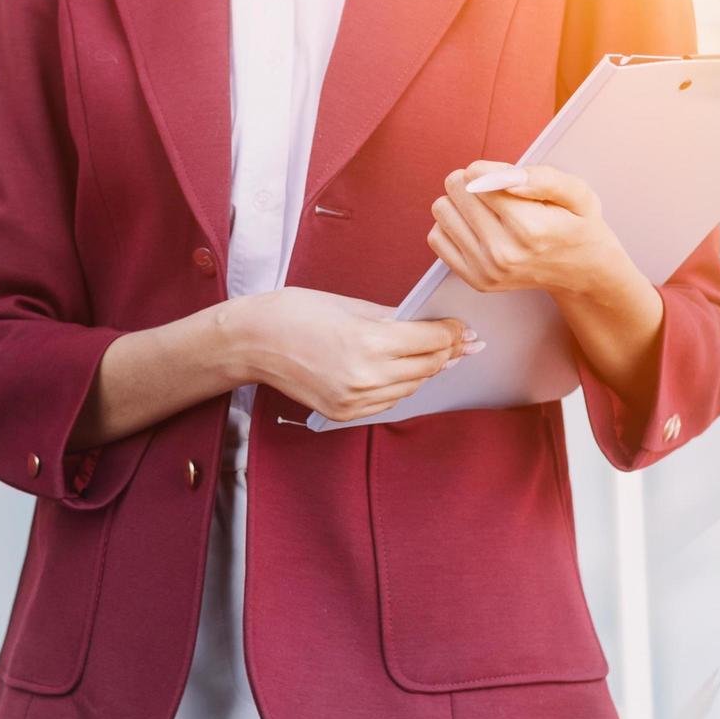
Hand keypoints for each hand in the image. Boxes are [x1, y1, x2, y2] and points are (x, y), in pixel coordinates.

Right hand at [217, 288, 480, 423]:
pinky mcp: (345, 413)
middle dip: (448, 352)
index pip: (430, 340)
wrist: (252, 341)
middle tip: (467, 343)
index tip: (465, 328)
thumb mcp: (352, 305)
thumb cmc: (297, 312)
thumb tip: (430, 324)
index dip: (453, 333)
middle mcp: (366, 376)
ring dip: (427, 371)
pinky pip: (388, 402)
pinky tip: (407, 372)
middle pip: (427, 366)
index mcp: (370, 342)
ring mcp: (355, 399)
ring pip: (411, 388)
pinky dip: (401, 387)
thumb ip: (395, 318)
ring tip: (442, 357)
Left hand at [427, 162, 640, 303]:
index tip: (510, 179)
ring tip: (490, 211)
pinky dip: (453, 226)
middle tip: (501, 195)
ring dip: (461, 203)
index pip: (477, 177)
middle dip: (474, 182)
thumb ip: (543, 179)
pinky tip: (478, 228)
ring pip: (442, 210)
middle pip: (456, 190)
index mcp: (530, 228)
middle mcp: (503, 253)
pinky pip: (436, 237)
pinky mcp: (475, 280)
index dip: (492, 169)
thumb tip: (496, 177)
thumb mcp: (577, 194)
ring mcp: (486, 270)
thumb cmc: (577, 225)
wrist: (581, 272)